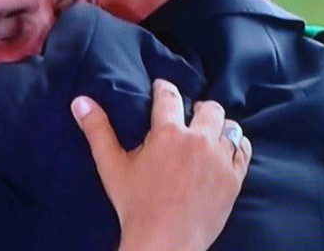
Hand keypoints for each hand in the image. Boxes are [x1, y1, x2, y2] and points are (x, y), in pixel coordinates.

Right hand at [71, 79, 250, 250]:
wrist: (166, 243)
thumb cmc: (135, 205)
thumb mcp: (111, 166)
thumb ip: (97, 130)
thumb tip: (80, 102)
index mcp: (167, 134)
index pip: (169, 96)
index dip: (164, 88)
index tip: (162, 87)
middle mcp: (197, 141)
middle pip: (208, 108)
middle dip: (198, 107)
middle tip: (189, 114)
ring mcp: (219, 160)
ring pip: (229, 126)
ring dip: (219, 126)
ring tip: (208, 132)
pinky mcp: (233, 179)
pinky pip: (243, 150)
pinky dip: (237, 145)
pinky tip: (226, 148)